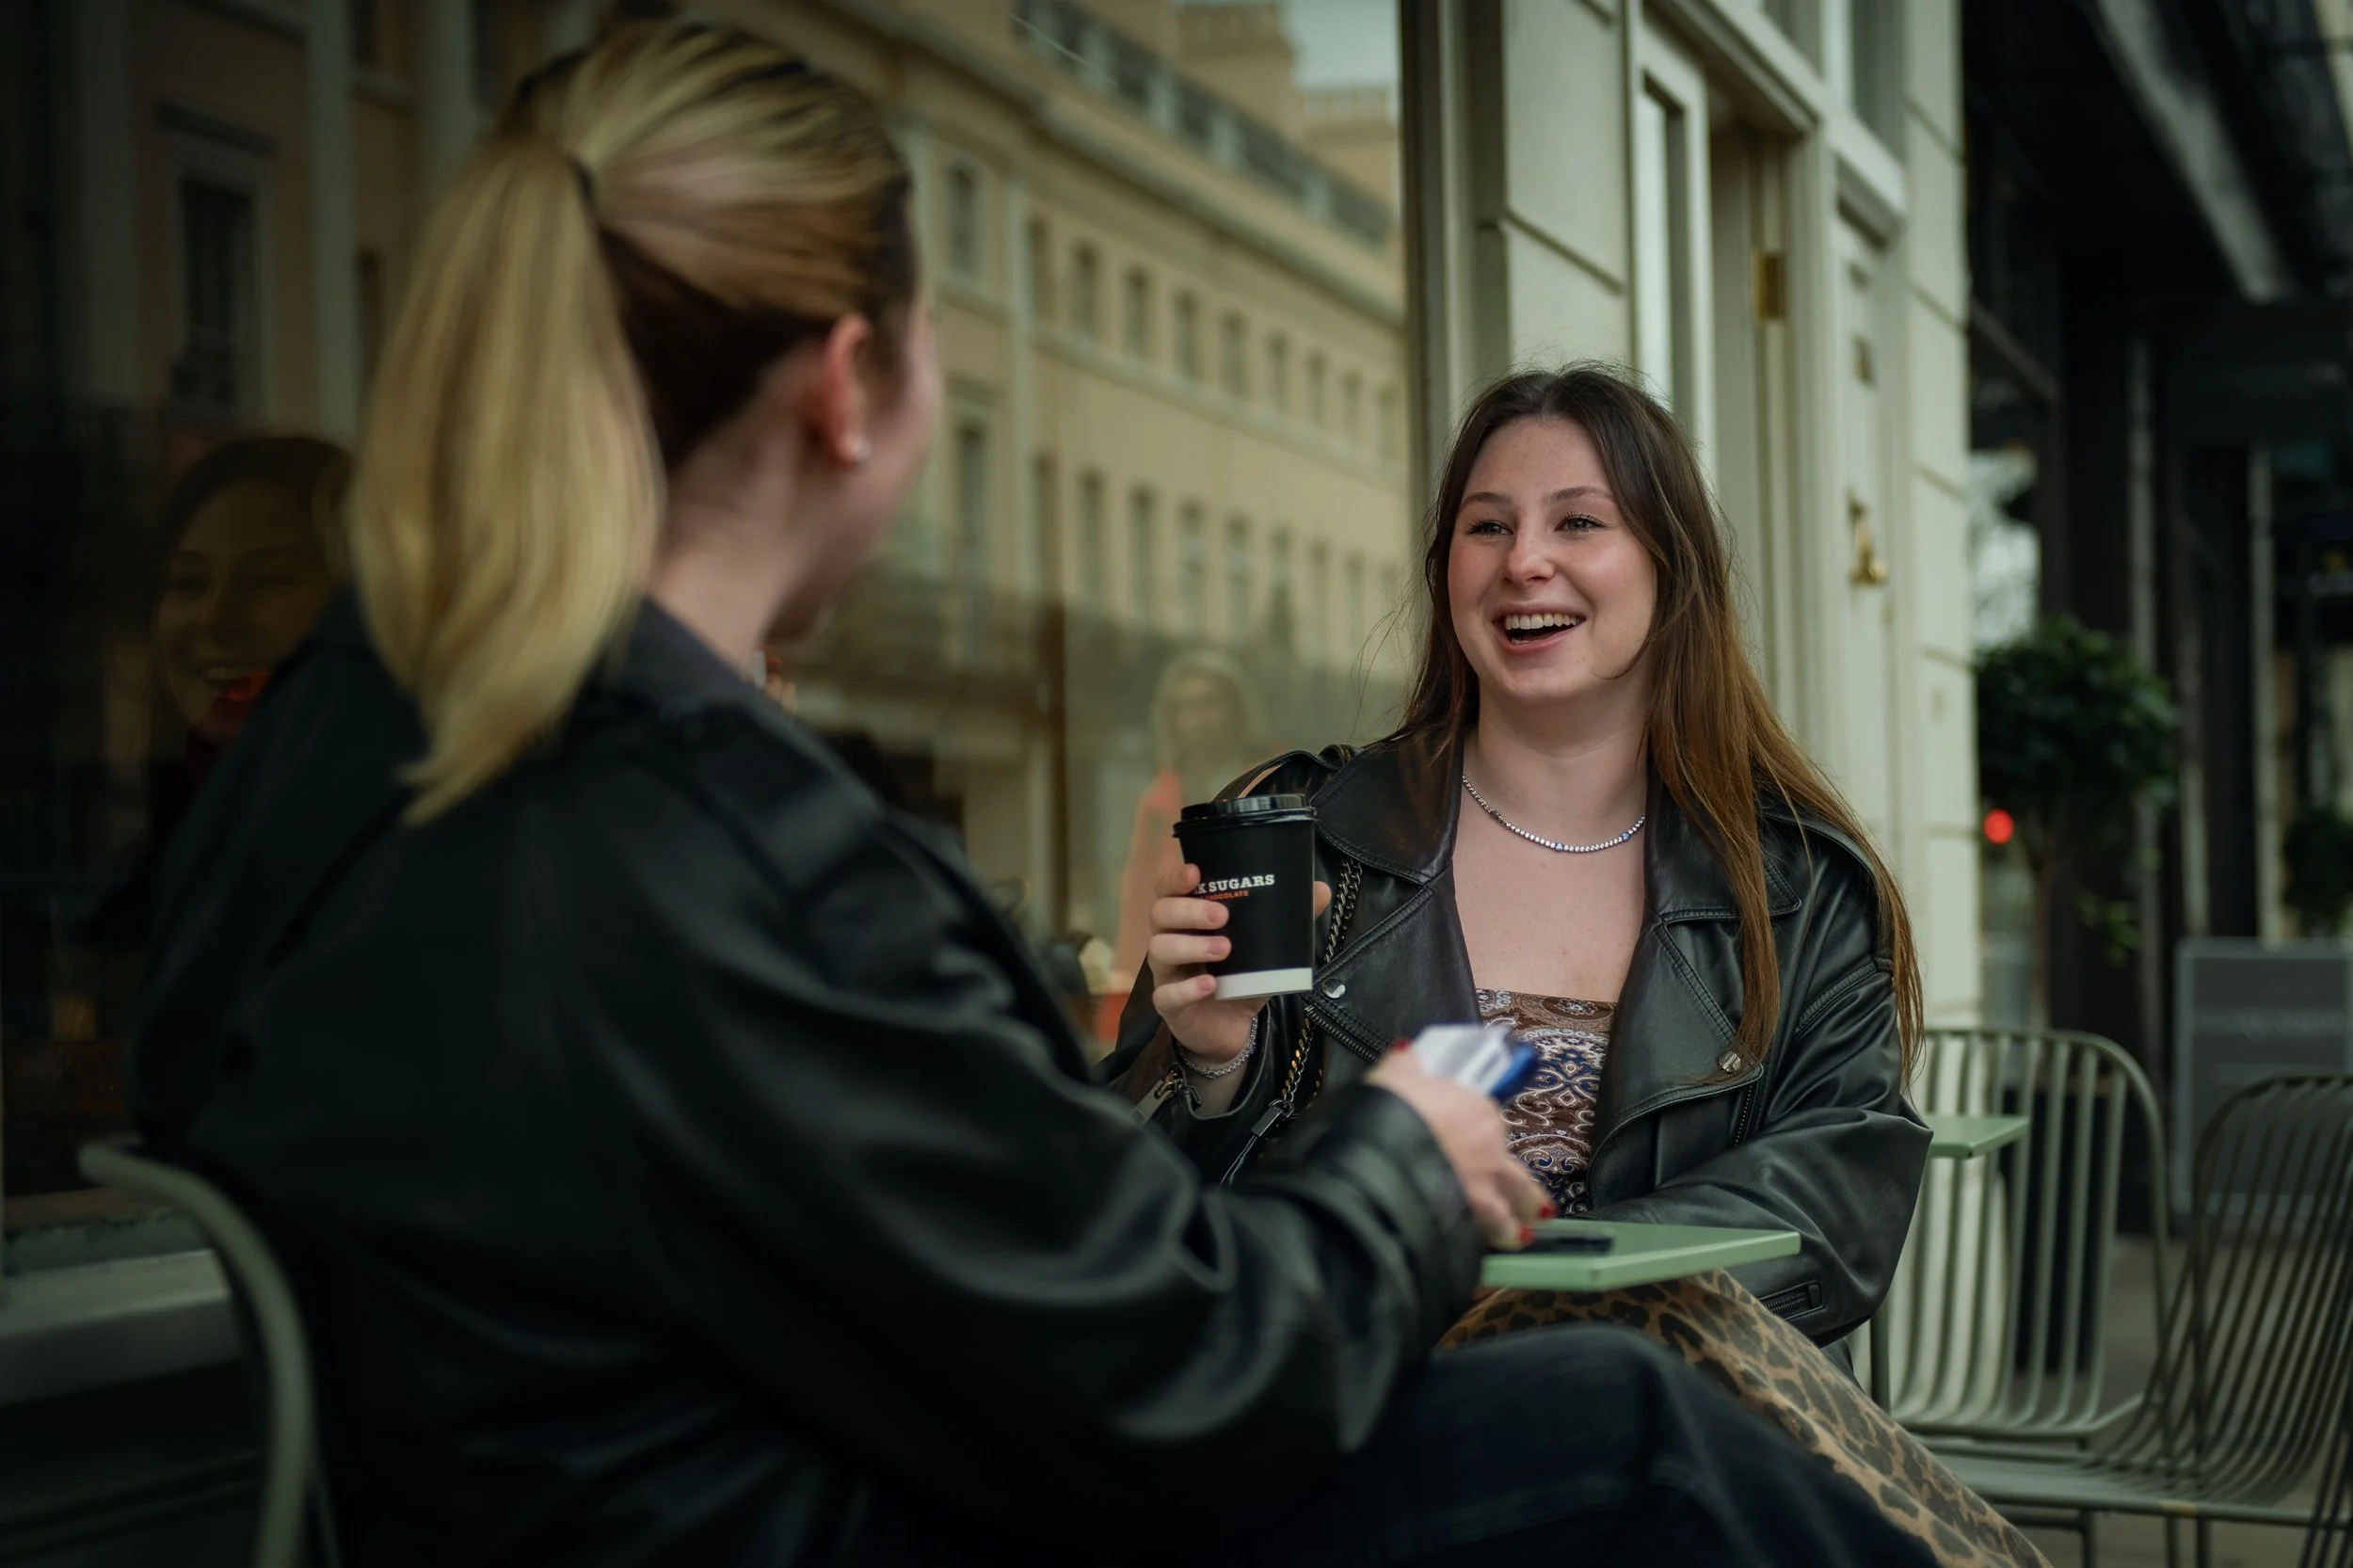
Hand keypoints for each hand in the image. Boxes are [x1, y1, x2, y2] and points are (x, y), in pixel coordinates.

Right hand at [1147, 863, 1330, 1063]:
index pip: (1168, 891)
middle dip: (1189, 910)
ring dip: (1191, 946)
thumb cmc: (1241, 979)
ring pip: (1159, 949)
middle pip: (1160, 914)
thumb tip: (1321, 889)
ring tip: (1224, 948)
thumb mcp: (1265, 950)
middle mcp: (1170, 940)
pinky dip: (1187, 988)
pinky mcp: (1169, 1005)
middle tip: (1222, 915)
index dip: (1175, 879)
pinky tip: (1210, 985)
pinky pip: (1167, 995)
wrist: (1232, 1030)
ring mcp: (1167, 973)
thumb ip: (1289, 921)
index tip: (1196, 873)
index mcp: (1187, 921)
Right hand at [1366, 1048, 1548, 1250]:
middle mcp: (1489, 1155)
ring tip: (1519, 1239)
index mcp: (1478, 1114)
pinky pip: (1477, 1243)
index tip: (1474, 1142)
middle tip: (1537, 1211)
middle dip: (1528, 1197)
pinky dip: (1479, 1252)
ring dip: (1513, 1230)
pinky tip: (1480, 1262)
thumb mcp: (1398, 1073)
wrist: (1381, 1148)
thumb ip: (1409, 1065)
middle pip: (1518, 1179)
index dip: (1483, 1136)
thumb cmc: (1393, 1106)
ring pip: (1507, 1216)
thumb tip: (1409, 1054)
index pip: (1490, 1123)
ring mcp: (1480, 1194)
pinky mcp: (1463, 1226)